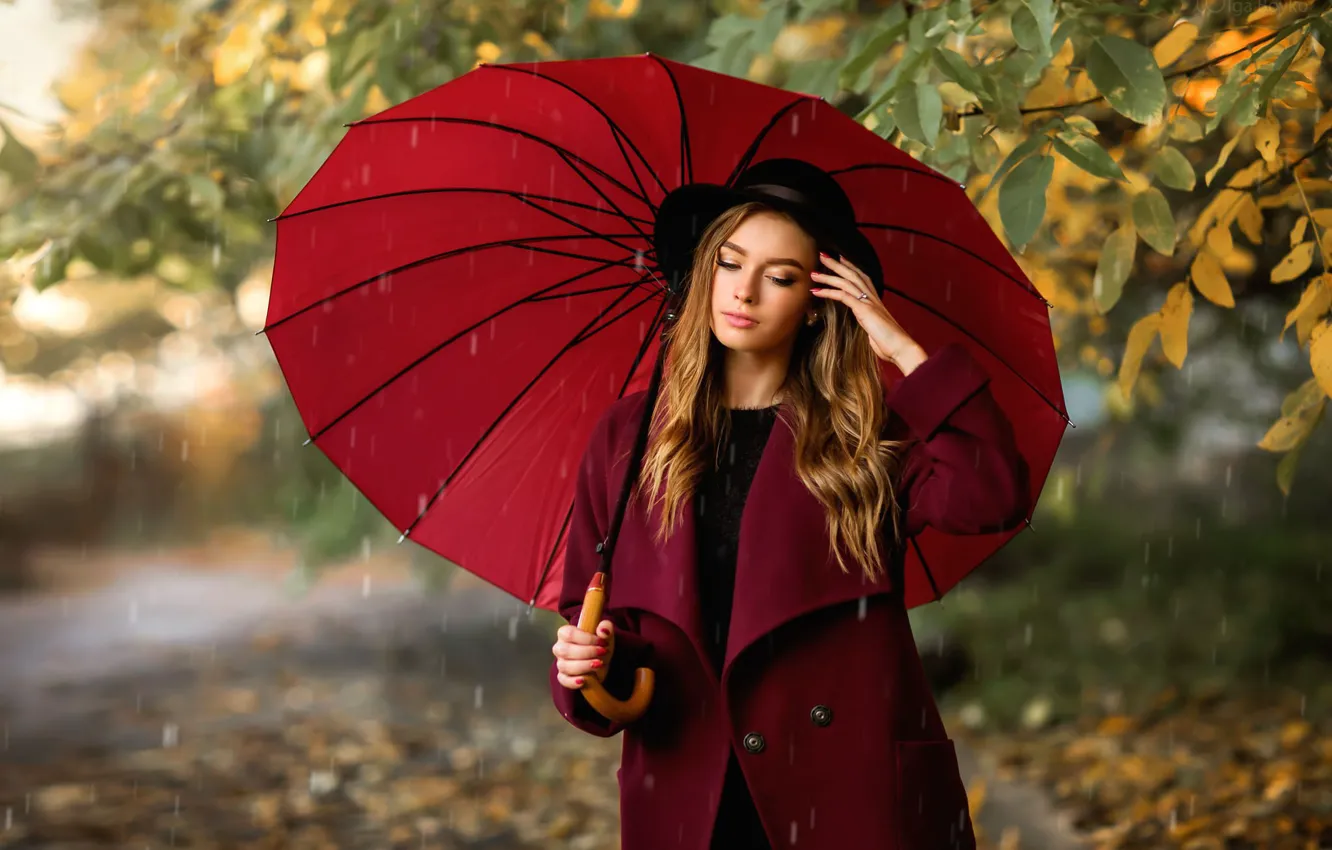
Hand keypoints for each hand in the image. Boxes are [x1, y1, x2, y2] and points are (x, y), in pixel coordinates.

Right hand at [553, 619, 614, 689]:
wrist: (601, 660)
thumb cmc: (599, 644)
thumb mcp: (605, 634)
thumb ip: (606, 627)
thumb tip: (603, 630)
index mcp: (565, 633)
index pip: (569, 634)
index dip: (587, 638)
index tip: (602, 642)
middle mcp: (560, 648)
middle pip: (566, 650)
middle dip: (587, 652)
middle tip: (603, 652)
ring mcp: (561, 663)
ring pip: (565, 666)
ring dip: (584, 666)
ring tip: (599, 665)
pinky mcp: (564, 677)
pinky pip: (563, 680)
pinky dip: (572, 682)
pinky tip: (583, 680)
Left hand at [810, 252, 924, 370]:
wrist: (900, 347)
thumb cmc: (889, 343)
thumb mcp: (876, 329)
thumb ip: (869, 323)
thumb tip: (866, 325)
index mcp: (875, 300)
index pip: (862, 277)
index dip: (851, 266)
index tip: (840, 257)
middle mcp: (872, 297)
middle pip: (852, 274)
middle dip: (836, 264)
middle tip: (822, 254)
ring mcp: (868, 302)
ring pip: (846, 282)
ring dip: (828, 276)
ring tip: (814, 273)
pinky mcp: (864, 310)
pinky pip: (843, 296)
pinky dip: (828, 292)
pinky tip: (816, 291)